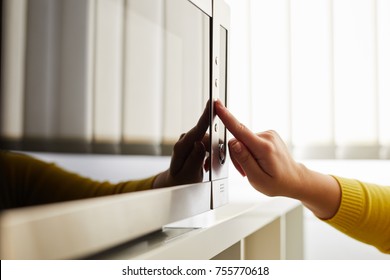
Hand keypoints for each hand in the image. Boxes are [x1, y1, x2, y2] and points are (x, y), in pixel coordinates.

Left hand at [153, 102, 209, 187]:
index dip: (206, 115)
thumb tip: (200, 144)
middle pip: (207, 136)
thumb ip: (195, 160)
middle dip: (214, 149)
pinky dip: (209, 154)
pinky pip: (207, 143)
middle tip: (208, 166)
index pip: (197, 129)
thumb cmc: (180, 182)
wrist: (174, 183)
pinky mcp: (193, 141)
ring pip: (209, 140)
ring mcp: (188, 140)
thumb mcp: (189, 175)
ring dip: (211, 153)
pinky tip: (204, 164)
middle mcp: (184, 140)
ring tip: (204, 167)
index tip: (213, 102)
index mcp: (181, 147)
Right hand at [215, 100, 340, 218]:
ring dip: (243, 155)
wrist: (294, 179)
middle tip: (245, 171)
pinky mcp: (267, 134)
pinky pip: (249, 140)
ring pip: (242, 141)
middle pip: (238, 140)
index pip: (240, 130)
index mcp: (264, 148)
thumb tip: (233, 143)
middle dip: (236, 156)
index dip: (226, 116)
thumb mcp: (257, 178)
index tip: (217, 104)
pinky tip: (257, 161)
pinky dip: (249, 151)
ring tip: (253, 168)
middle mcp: (267, 137)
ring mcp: (268, 134)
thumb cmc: (278, 183)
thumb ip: (244, 160)